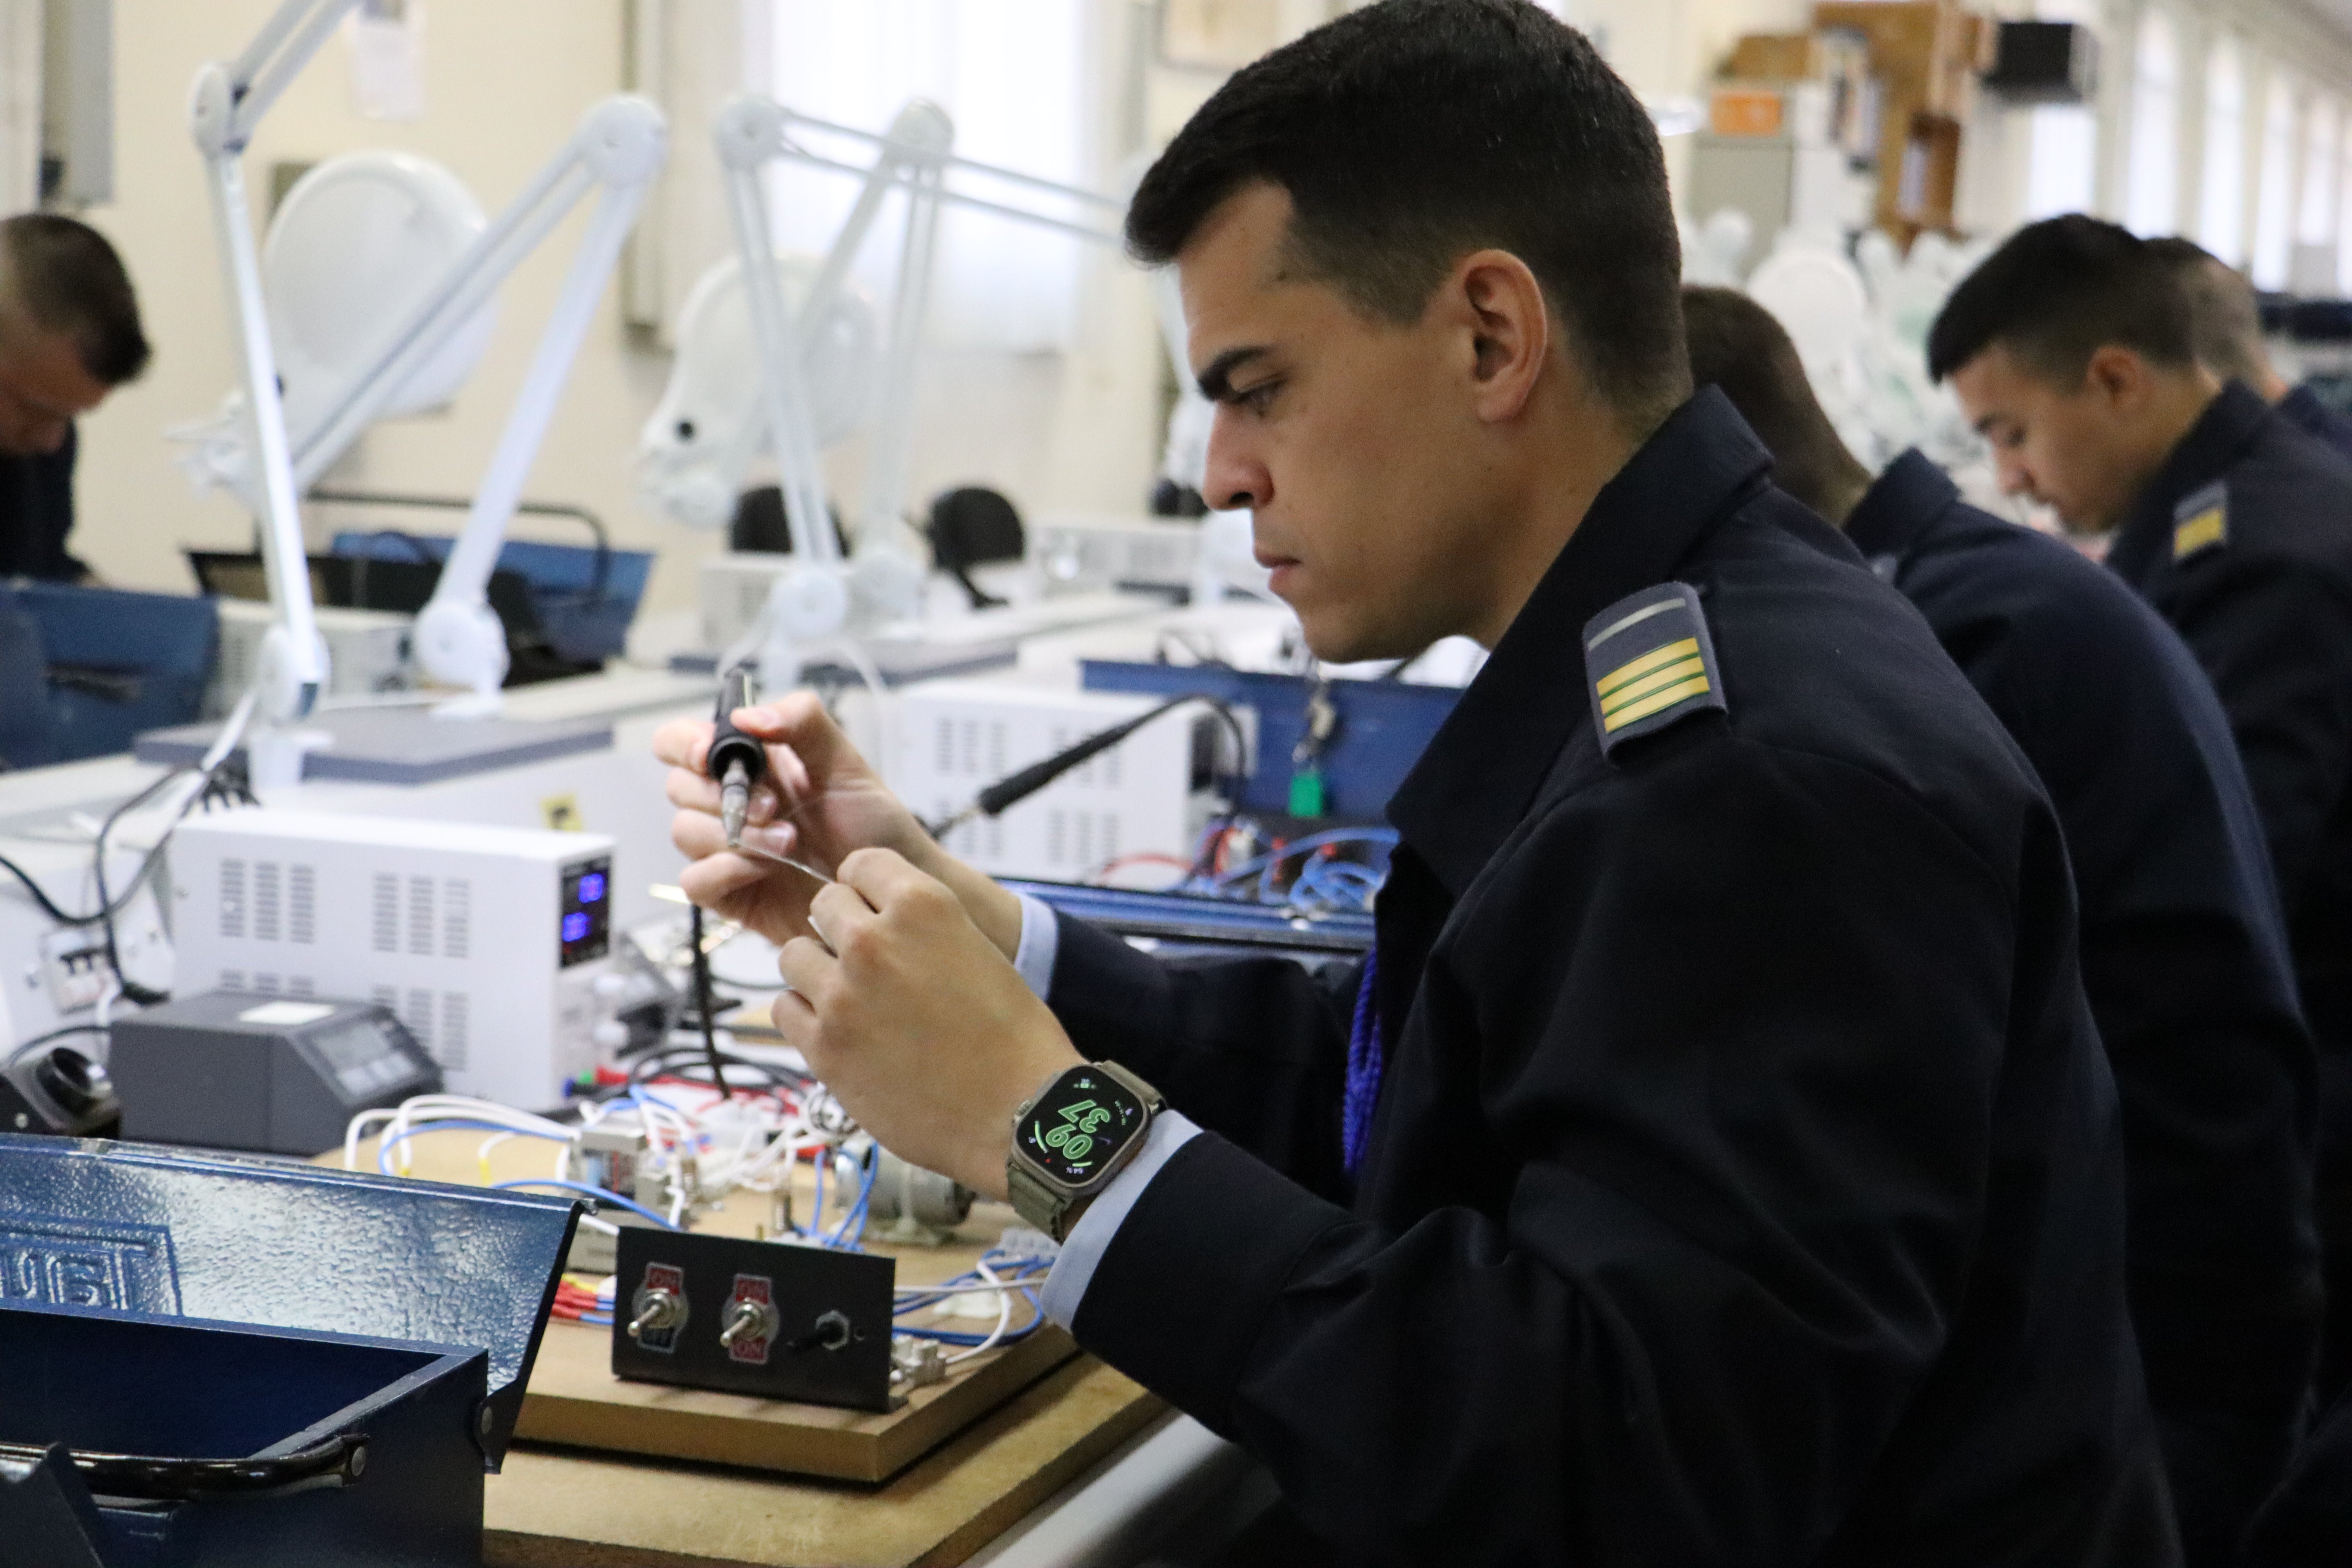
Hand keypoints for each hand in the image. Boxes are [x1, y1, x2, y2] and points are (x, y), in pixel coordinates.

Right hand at [656, 693, 1019, 955]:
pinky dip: (724, 871)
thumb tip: (746, 716)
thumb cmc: (871, 824)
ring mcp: (727, 846)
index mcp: (750, 762)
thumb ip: (803, 723)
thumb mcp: (846, 763)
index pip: (681, 741)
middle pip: (678, 786)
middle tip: (775, 806)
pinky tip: (763, 871)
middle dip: (724, 795)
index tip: (710, 755)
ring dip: (736, 835)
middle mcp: (731, 800)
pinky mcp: (730, 891)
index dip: (684, 744)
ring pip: (685, 831)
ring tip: (789, 843)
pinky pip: (695, 881)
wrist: (887, 888)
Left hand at [775, 849, 1081, 1200]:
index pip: (861, 863)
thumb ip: (923, 927)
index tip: (873, 908)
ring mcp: (842, 995)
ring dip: (817, 971)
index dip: (866, 887)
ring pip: (793, 955)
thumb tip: (881, 919)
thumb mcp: (977, 951)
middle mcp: (875, 941)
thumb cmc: (1013, 1040)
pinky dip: (806, 1017)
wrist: (1020, 1116)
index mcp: (923, 906)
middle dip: (841, 927)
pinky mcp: (823, 1049)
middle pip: (823, 905)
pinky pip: (784, 1009)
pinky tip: (839, 1032)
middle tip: (866, 961)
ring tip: (850, 998)